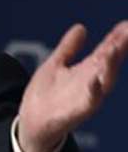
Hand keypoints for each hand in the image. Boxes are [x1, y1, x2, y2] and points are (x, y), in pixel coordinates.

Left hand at [18, 21, 127, 151]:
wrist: (33, 123)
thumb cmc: (45, 95)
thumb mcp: (55, 65)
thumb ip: (69, 48)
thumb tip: (81, 27)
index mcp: (87, 71)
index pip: (106, 50)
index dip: (117, 37)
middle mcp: (91, 83)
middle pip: (109, 63)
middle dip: (120, 47)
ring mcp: (86, 98)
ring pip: (103, 81)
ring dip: (110, 66)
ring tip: (115, 48)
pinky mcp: (76, 112)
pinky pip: (88, 103)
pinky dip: (94, 92)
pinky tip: (96, 81)